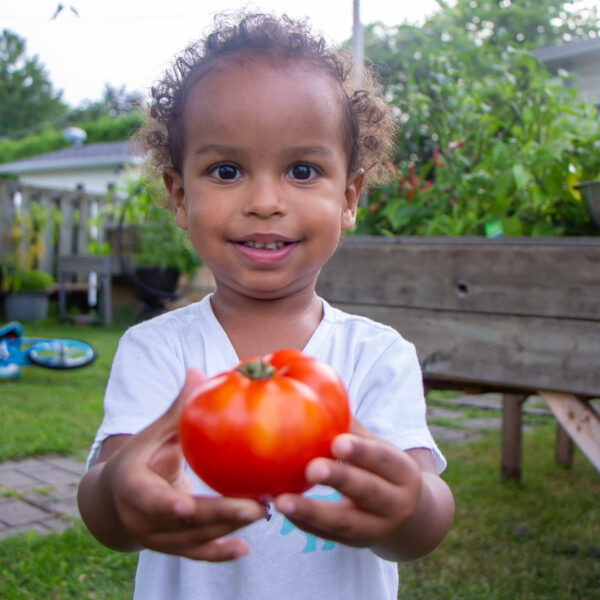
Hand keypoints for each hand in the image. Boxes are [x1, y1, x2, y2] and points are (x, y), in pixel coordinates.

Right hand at [81, 369, 265, 561]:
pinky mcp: (170, 547)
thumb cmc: (142, 456)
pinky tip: (243, 548)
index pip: (146, 497)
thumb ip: (176, 409)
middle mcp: (139, 518)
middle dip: (218, 515)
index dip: (165, 503)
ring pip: (193, 539)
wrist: (117, 497)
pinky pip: (195, 553)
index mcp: (131, 486)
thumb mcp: (154, 432)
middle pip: (181, 523)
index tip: (186, 505)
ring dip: (228, 528)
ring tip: (264, 513)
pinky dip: (218, 553)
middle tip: (256, 506)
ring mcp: (154, 538)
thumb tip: (197, 371)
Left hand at [273, 418, 422, 551]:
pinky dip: (304, 523)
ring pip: (344, 523)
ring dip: (312, 511)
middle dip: (339, 480)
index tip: (337, 442)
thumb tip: (319, 392)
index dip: (362, 452)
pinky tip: (281, 509)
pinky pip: (328, 536)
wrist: (412, 518)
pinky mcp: (355, 544)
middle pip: (367, 492)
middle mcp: (396, 504)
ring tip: (282, 501)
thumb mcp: (380, 449)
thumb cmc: (385, 469)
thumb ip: (353, 429)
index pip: (384, 460)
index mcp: (404, 472)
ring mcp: (376, 529)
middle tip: (311, 468)